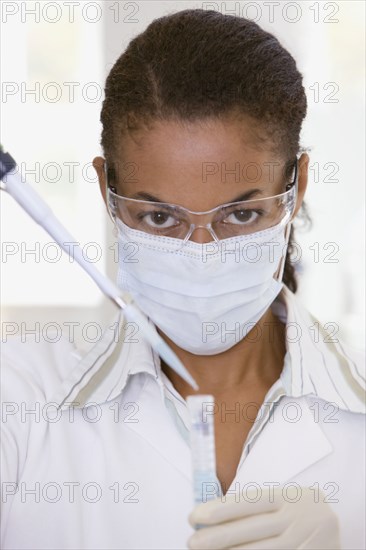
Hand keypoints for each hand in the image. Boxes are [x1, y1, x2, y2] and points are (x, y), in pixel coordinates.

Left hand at [188, 485, 340, 548]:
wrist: (333, 529)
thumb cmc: (296, 511)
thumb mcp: (281, 500)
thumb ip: (253, 507)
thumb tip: (210, 516)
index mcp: (288, 496)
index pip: (249, 501)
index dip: (221, 509)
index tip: (195, 517)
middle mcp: (296, 518)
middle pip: (250, 530)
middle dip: (217, 537)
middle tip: (192, 542)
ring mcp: (302, 541)